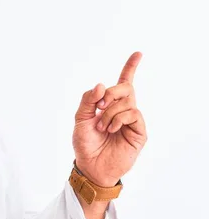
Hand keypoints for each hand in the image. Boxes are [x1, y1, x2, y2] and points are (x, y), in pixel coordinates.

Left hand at [72, 52, 146, 186]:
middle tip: (99, 106)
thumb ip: (88, 100)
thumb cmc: (85, 143)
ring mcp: (132, 120)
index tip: (138, 53)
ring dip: (110, 112)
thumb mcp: (80, 118)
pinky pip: (133, 114)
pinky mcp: (139, 132)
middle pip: (125, 87)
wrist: (90, 165)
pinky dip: (118, 119)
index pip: (123, 82)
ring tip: (102, 127)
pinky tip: (111, 129)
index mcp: (109, 104)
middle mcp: (123, 109)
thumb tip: (101, 84)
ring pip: (127, 101)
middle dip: (111, 93)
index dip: (130, 67)